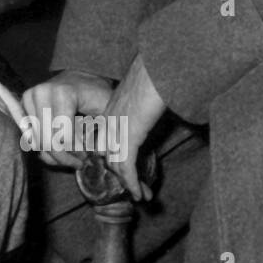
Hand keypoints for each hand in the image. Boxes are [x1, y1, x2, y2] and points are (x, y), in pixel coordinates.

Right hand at [19, 70, 111, 168]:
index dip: (76, 152)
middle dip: (64, 157)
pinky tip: (60, 147)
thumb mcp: (109, 111)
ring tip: (72, 154)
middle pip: (46, 141)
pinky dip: (44, 149)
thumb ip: (107, 132)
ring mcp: (29, 99)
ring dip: (55, 155)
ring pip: (37, 143)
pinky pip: (30, 137)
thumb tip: (102, 156)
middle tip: (80, 160)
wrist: (81, 79)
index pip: (62, 137)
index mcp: (63, 93)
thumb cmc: (97, 95)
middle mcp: (41, 94)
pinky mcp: (22, 105)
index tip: (88, 156)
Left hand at [101, 56, 165, 201]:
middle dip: (121, 175)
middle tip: (136, 191)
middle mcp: (109, 120)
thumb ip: (143, 111)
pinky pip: (126, 165)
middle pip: (107, 155)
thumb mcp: (144, 98)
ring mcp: (116, 127)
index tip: (129, 174)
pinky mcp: (128, 134)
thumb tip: (153, 117)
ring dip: (129, 183)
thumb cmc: (157, 75)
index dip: (115, 160)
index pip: (105, 142)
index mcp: (111, 110)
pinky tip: (139, 194)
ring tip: (141, 196)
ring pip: (115, 163)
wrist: (158, 66)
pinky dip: (132, 182)